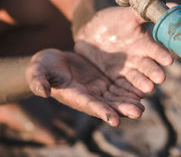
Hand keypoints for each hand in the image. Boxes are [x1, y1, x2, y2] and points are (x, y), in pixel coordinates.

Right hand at [25, 49, 144, 125]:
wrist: (49, 61)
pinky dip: (128, 89)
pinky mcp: (100, 81)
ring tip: (143, 104)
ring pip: (114, 97)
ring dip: (128, 101)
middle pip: (107, 104)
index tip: (115, 119)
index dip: (102, 112)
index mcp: (73, 95)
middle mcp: (87, 96)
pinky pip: (116, 86)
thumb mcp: (36, 71)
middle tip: (139, 111)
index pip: (88, 105)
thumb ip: (38, 81)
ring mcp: (95, 89)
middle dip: (122, 109)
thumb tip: (41, 92)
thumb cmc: (40, 67)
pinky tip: (141, 90)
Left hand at [74, 6, 172, 94]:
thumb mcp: (129, 14)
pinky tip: (131, 97)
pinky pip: (121, 86)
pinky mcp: (114, 77)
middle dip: (154, 72)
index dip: (161, 54)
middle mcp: (139, 59)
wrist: (92, 30)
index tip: (168, 59)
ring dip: (142, 84)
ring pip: (136, 79)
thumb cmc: (114, 20)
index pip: (156, 50)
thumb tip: (174, 5)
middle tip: (159, 78)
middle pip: (148, 67)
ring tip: (147, 89)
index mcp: (145, 44)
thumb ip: (147, 12)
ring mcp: (127, 69)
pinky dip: (127, 92)